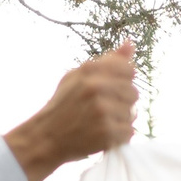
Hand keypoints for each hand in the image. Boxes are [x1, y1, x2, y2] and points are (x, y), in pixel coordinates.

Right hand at [5, 41, 139, 180]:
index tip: (112, 90)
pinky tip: (103, 134)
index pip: (128, 69)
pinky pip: (129, 131)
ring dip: (120, 120)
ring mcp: (102, 111)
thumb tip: (131, 44)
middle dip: (122, 102)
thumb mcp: (79, 76)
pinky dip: (119, 136)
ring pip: (132, 113)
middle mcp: (96, 87)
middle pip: (133, 92)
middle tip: (103, 109)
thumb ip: (108, 61)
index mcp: (89, 70)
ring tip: (101, 122)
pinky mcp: (107, 132)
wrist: (47, 136)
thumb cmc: (65, 104)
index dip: (124, 81)